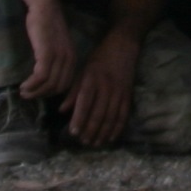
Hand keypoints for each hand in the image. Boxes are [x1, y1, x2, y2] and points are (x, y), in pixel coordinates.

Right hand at [18, 0, 79, 101]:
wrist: (45, 7)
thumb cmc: (47, 25)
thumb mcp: (56, 46)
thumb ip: (55, 61)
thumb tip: (46, 79)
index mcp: (73, 59)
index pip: (66, 85)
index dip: (51, 93)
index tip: (38, 94)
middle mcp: (69, 59)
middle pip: (58, 87)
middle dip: (42, 95)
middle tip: (28, 95)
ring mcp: (59, 57)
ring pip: (49, 84)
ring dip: (34, 92)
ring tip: (23, 92)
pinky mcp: (47, 53)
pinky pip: (41, 76)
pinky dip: (31, 84)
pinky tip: (23, 85)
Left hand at [64, 31, 140, 146]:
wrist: (122, 47)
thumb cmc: (98, 60)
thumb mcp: (82, 72)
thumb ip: (73, 92)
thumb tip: (62, 110)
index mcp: (91, 80)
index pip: (84, 103)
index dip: (79, 119)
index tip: (74, 133)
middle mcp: (106, 87)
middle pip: (98, 113)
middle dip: (90, 130)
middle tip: (84, 142)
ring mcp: (119, 92)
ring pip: (111, 117)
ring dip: (103, 132)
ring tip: (95, 143)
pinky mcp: (128, 95)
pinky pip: (123, 115)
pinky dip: (118, 128)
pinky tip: (111, 137)